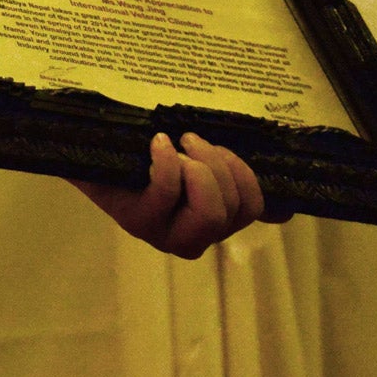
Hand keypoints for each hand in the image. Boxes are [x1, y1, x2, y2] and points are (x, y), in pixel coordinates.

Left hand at [72, 132, 272, 259]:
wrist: (92, 149)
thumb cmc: (145, 154)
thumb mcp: (193, 162)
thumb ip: (232, 181)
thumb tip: (284, 213)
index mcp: (213, 222)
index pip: (254, 209)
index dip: (248, 176)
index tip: (225, 149)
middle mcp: (193, 236)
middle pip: (234, 210)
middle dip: (220, 166)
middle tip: (192, 140)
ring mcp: (165, 234)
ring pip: (211, 211)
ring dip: (199, 167)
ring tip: (175, 144)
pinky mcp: (138, 223)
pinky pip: (168, 193)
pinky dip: (167, 163)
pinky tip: (156, 144)